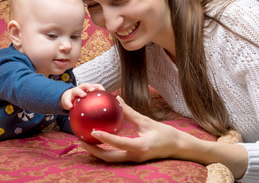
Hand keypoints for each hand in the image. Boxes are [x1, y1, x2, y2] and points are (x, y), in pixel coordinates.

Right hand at [60, 83, 104, 109]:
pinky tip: (70, 107)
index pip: (94, 86)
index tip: (103, 91)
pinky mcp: (67, 99)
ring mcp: (73, 93)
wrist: (67, 99)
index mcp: (87, 89)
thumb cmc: (81, 101)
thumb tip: (107, 112)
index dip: (99, 87)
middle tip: (92, 90)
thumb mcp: (88, 101)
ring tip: (83, 95)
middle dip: (89, 86)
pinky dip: (68, 103)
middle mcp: (80, 89)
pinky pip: (67, 101)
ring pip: (76, 90)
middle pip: (85, 85)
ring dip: (80, 92)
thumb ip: (96, 104)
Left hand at [79, 97, 248, 178]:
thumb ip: (130, 112)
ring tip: (84, 141)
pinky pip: (115, 156)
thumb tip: (117, 99)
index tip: (92, 131)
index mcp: (139, 147)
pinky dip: (105, 150)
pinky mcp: (133, 160)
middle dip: (93, 150)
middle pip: (109, 157)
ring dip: (96, 152)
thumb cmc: (165, 134)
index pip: (118, 143)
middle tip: (80, 139)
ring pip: (110, 159)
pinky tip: (96, 142)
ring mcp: (133, 160)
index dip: (104, 138)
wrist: (178, 148)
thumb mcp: (147, 121)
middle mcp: (134, 156)